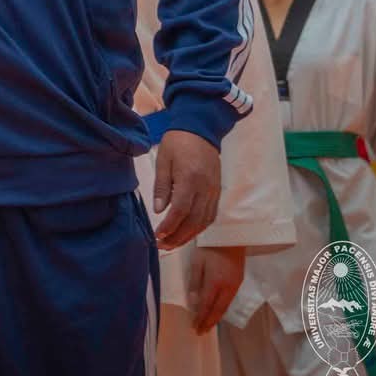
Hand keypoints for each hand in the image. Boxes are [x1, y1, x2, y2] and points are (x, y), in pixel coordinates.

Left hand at [151, 130, 220, 249]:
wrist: (201, 129)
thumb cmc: (178, 143)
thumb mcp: (163, 161)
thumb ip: (162, 186)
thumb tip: (159, 210)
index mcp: (190, 179)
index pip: (180, 210)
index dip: (170, 226)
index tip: (158, 235)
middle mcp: (205, 188)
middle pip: (194, 220)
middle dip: (178, 236)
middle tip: (162, 246)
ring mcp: (214, 191)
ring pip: (204, 221)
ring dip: (189, 235)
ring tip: (173, 243)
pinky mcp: (217, 191)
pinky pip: (211, 214)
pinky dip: (200, 227)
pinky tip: (188, 232)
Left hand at [184, 245, 245, 333]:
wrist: (230, 236)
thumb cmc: (209, 247)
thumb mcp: (197, 263)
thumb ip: (194, 283)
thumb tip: (193, 302)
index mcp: (215, 283)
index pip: (207, 306)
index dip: (201, 318)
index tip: (195, 328)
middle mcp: (228, 287)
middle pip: (218, 310)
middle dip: (209, 322)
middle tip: (201, 332)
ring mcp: (235, 285)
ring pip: (225, 306)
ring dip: (216, 317)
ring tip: (208, 325)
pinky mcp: (239, 281)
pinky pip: (229, 300)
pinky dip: (222, 309)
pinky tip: (217, 311)